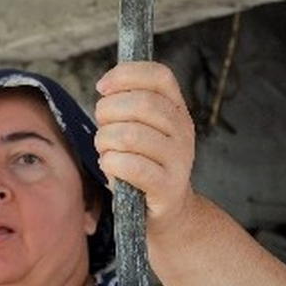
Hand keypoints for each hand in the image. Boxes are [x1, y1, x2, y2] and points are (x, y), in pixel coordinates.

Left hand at [93, 61, 195, 232]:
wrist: (168, 211)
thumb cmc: (144, 164)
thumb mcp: (140, 129)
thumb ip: (128, 106)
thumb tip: (106, 86)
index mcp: (177, 109)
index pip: (159, 75)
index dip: (126, 74)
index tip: (102, 87)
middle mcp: (183, 130)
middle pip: (142, 103)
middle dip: (108, 111)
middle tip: (102, 127)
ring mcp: (179, 159)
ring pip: (131, 135)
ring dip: (105, 140)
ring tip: (105, 150)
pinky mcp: (167, 187)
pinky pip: (132, 167)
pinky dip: (111, 163)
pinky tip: (109, 165)